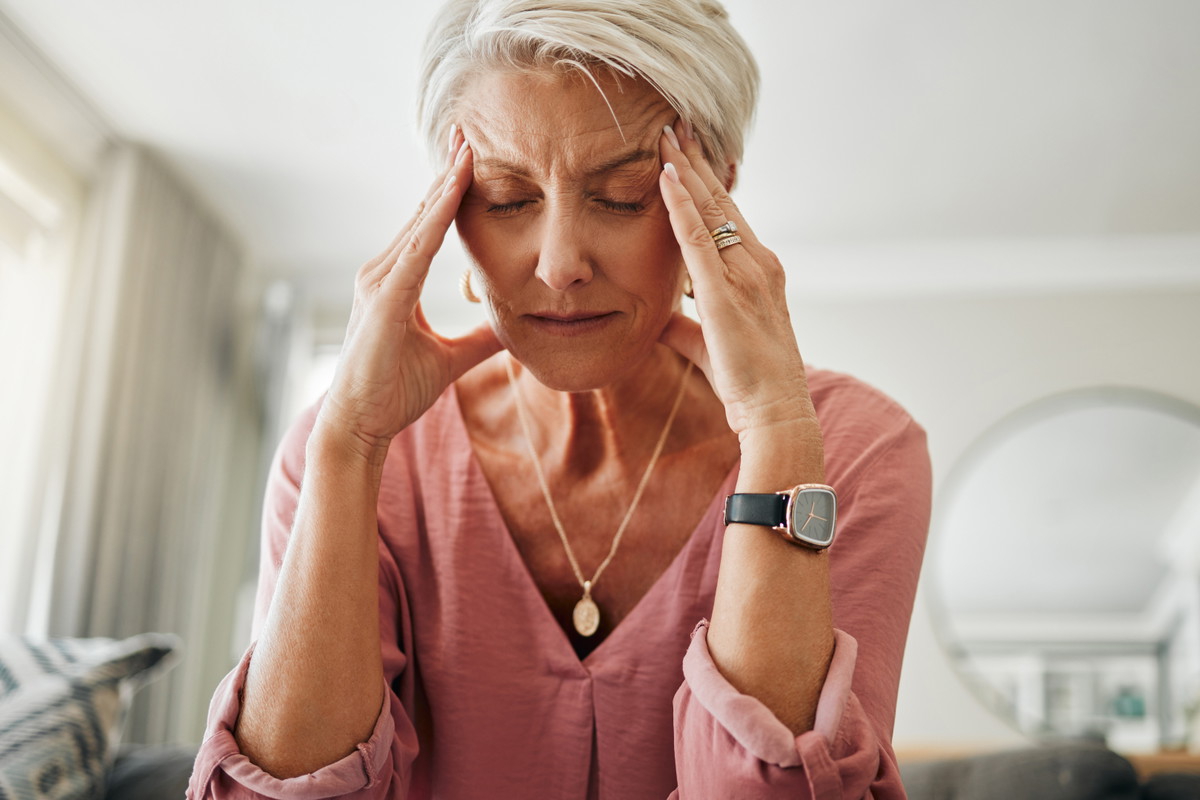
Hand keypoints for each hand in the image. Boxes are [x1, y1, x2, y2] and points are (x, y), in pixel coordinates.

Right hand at [317, 128, 501, 456]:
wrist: (360, 425)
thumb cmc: (394, 391)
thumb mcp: (450, 359)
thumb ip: (480, 340)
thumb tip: (514, 328)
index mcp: (397, 281)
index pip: (429, 225)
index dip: (450, 191)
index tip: (471, 156)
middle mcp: (383, 272)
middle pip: (423, 212)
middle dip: (447, 172)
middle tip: (469, 131)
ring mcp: (380, 282)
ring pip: (421, 223)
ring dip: (445, 185)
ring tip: (468, 148)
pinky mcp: (385, 300)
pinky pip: (417, 250)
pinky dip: (436, 219)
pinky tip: (454, 193)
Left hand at [656, 121, 814, 438]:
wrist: (775, 411)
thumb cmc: (749, 383)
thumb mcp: (710, 345)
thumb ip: (685, 326)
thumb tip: (657, 319)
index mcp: (759, 271)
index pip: (728, 216)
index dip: (706, 182)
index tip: (687, 152)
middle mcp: (758, 263)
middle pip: (722, 200)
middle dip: (697, 160)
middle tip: (676, 123)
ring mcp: (745, 274)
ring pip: (711, 208)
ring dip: (687, 168)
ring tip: (667, 133)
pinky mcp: (725, 292)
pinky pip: (698, 237)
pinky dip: (681, 204)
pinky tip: (666, 177)